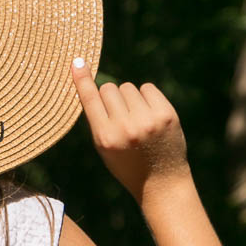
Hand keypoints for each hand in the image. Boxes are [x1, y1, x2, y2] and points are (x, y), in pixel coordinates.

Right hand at [69, 58, 189, 205]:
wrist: (162, 182)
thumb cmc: (127, 164)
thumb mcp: (104, 147)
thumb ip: (97, 119)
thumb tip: (92, 85)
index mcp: (105, 137)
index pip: (90, 99)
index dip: (83, 79)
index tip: (78, 62)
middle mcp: (125, 127)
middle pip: (109, 89)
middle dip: (112, 98)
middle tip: (120, 116)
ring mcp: (147, 121)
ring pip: (128, 87)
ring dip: (130, 98)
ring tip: (137, 119)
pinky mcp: (166, 115)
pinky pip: (147, 88)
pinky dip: (146, 97)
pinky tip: (150, 114)